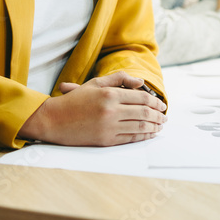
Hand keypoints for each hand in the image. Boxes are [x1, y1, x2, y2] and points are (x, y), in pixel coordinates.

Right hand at [20, 71, 166, 145]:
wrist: (54, 120)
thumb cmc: (76, 100)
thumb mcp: (96, 83)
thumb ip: (120, 79)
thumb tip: (141, 83)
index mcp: (110, 94)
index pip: (141, 98)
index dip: (155, 102)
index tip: (162, 105)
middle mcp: (111, 110)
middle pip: (144, 113)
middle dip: (158, 115)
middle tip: (165, 116)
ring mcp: (109, 127)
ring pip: (140, 126)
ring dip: (154, 127)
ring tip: (160, 126)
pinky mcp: (106, 140)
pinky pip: (130, 138)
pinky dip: (143, 136)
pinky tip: (149, 134)